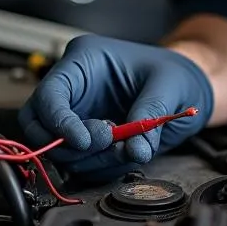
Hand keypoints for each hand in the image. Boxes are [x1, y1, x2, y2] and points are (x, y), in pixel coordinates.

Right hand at [18, 34, 212, 175]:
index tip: (82, 141)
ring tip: (125, 147)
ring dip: (90, 158)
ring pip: (59, 149)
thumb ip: (150, 113)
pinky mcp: (87, 137)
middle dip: (70, 144)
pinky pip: (80, 162)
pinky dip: (100, 165)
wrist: (186, 87)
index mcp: (84, 60)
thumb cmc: (175, 72)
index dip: (58, 121)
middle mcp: (75, 88)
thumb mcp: (169, 84)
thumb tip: (135, 149)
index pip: (50, 93)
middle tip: (108, 143)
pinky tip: (124, 152)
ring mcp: (78, 114)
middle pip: (40, 125)